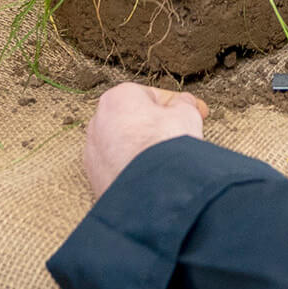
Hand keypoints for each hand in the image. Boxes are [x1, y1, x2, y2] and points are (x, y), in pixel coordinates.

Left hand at [85, 83, 208, 197]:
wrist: (153, 191)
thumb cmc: (166, 145)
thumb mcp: (186, 114)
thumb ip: (183, 105)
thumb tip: (183, 105)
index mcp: (117, 97)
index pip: (152, 97)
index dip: (176, 106)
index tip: (194, 113)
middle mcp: (98, 122)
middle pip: (135, 120)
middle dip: (156, 128)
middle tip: (180, 138)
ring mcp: (93, 154)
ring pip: (125, 147)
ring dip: (144, 151)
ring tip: (168, 163)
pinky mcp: (95, 180)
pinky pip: (119, 169)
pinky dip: (134, 172)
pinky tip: (153, 179)